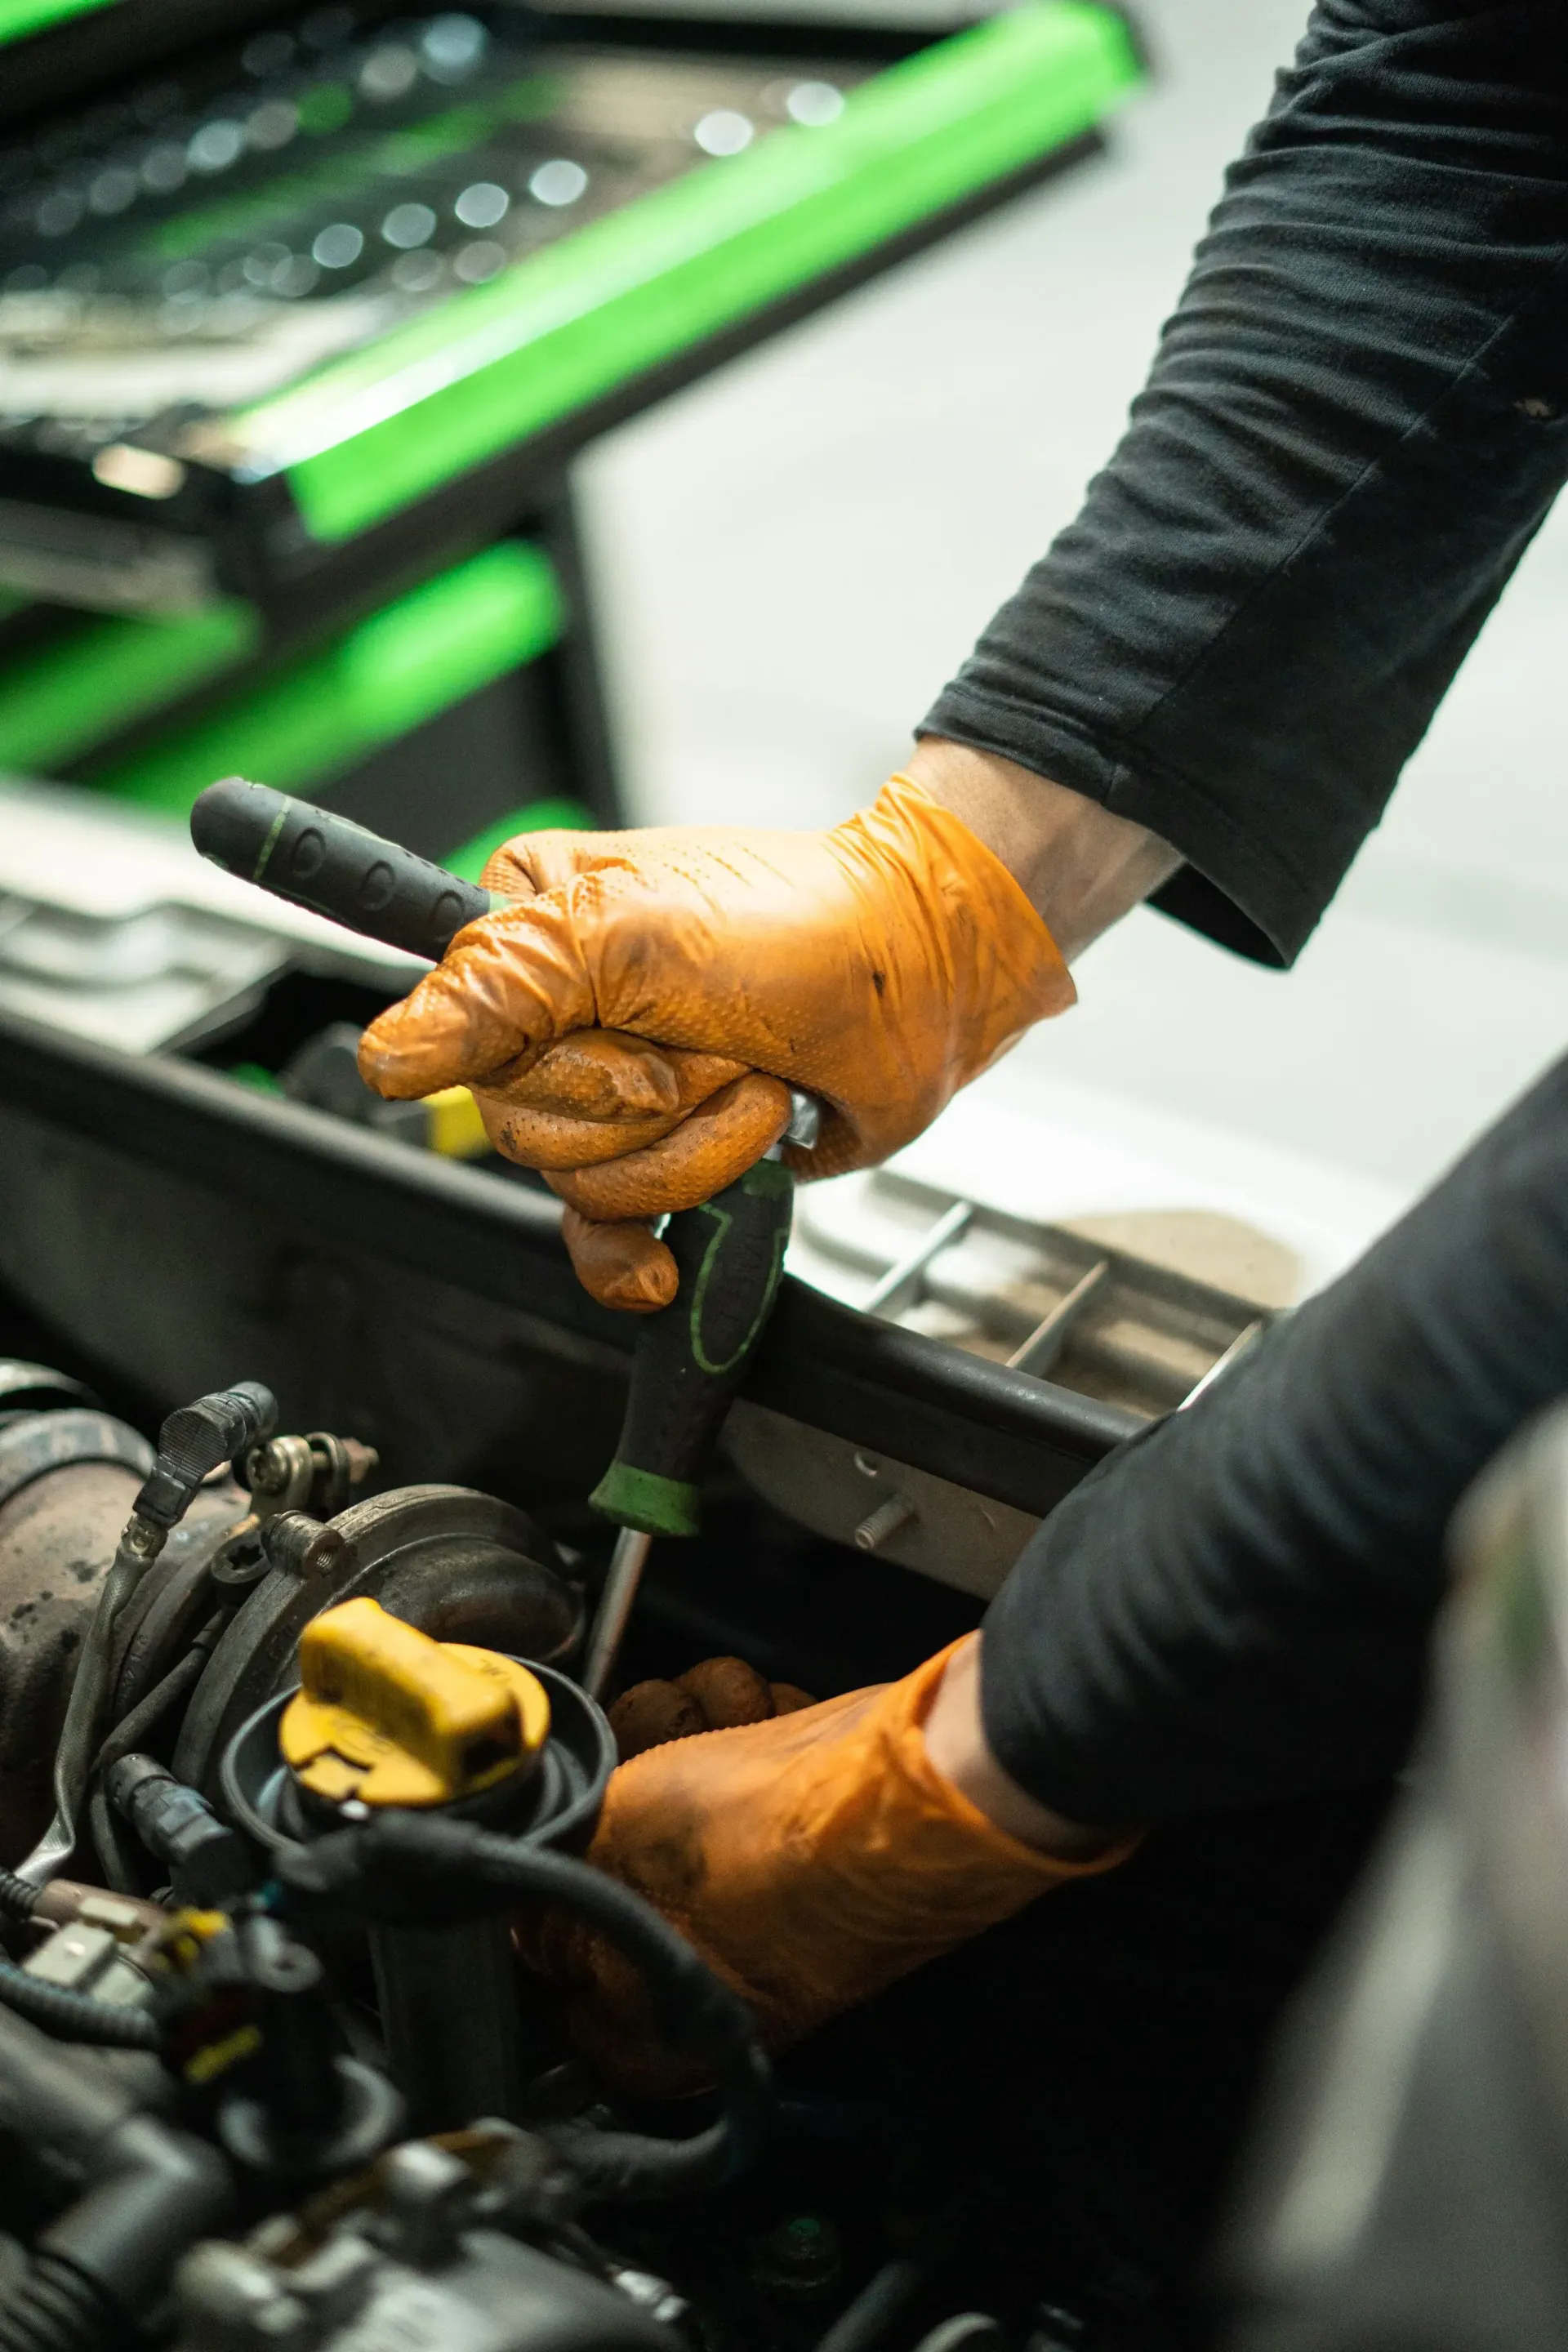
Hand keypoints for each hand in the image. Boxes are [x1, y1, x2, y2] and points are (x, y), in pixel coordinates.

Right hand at [359, 774, 1072, 1306]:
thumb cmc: (796, 929)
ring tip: (748, 1083)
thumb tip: (385, 1057)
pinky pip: (605, 1240)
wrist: (917, 982)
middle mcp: (554, 1016)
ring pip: (584, 1186)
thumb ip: (495, 987)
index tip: (629, 1029)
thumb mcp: (627, 931)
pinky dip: (636, 1256)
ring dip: (690, 1150)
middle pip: (528, 1128)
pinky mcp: (664, 1156)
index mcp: (523, 935)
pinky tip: (665, 1265)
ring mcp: (610, 1092)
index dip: (559, 1059)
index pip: (467, 1042)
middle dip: (643, 1106)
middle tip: (713, 1046)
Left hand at [523, 1636, 1131, 2090]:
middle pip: (608, 1853)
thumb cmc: (786, 1840)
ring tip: (732, 1735)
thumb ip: (542, 1880)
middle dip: (627, 1776)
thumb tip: (506, 1896)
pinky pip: (732, 1755)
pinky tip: (771, 1724)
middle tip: (659, 1760)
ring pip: (667, 1783)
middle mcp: (705, 1975)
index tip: (555, 1814)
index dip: (537, 1873)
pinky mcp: (796, 1822)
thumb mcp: (613, 1851)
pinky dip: (745, 1723)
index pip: (542, 1964)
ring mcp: (755, 1893)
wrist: (924, 1777)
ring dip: (688, 1729)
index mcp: (655, 2033)